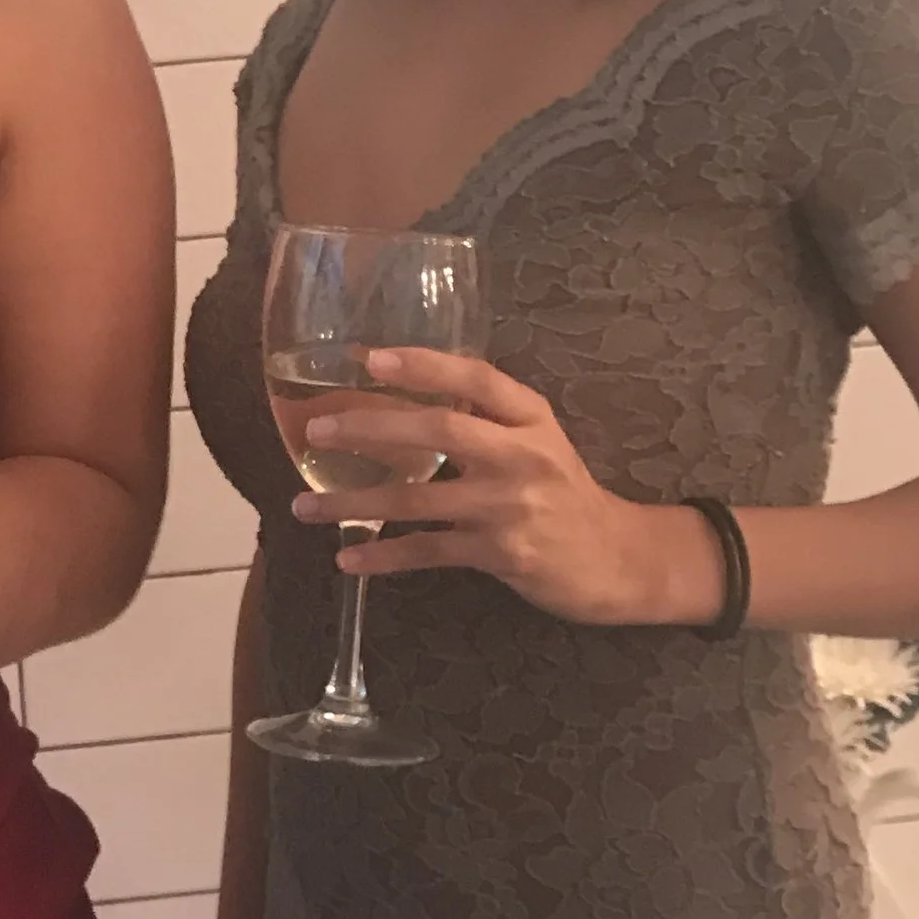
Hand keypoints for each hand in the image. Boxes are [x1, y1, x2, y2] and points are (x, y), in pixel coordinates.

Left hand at [288, 346, 686, 626]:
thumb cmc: (562, 491)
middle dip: (372, 427)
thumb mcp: (538, 439)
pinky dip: (384, 557)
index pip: (476, 377)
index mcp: (531, 417)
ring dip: (355, 503)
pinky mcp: (501, 553)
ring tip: (304, 506)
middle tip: (318, 430)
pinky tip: (348, 560)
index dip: (423, 364)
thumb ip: (487, 414)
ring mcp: (510, 507)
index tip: (370, 358)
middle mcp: (523, 456)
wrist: (615, 558)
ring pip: (419, 499)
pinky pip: (429, 551)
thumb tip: (415, 382)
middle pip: (440, 429)